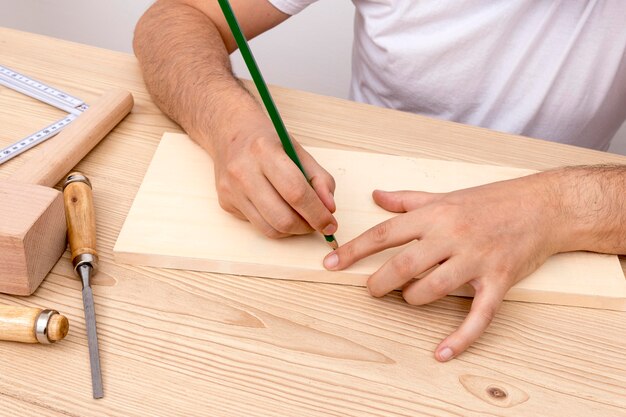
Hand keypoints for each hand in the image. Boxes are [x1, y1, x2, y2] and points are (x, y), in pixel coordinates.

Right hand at [212, 112, 337, 237]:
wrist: (230, 134)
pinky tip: (278, 209)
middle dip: (306, 227)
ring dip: (292, 231)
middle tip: (317, 224)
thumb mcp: (298, 151)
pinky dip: (275, 225)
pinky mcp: (226, 203)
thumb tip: (329, 209)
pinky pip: (257, 225)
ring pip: (269, 229)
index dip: (317, 213)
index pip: (296, 192)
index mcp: (264, 151)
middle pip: (282, 217)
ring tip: (301, 219)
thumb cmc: (268, 143)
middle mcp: (243, 171)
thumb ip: (319, 178)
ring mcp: (231, 189)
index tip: (330, 224)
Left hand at [323, 175, 564, 360]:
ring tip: (409, 296)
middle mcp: (451, 236)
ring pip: (432, 289)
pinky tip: (442, 352)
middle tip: (372, 289)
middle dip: (379, 282)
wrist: (542, 206)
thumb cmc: (490, 200)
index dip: (352, 250)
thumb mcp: (445, 195)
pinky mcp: (498, 281)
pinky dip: (460, 337)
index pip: (384, 234)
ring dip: (413, 298)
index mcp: (434, 215)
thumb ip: (407, 199)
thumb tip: (376, 196)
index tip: (329, 264)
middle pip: (403, 265)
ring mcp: (476, 260)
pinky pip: (478, 315)